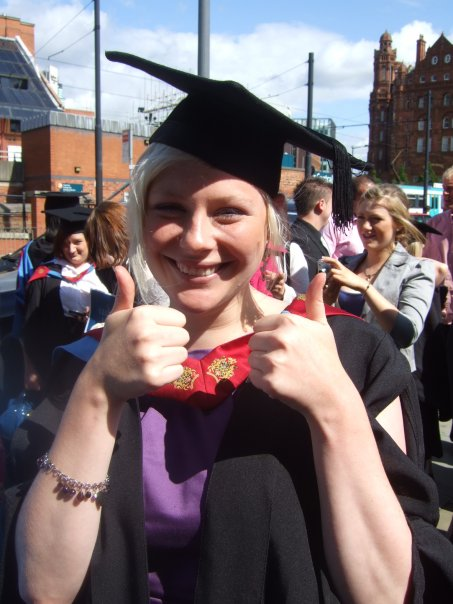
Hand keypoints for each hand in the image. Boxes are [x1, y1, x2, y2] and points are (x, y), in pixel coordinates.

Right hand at [87, 266, 189, 403]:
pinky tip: (152, 371)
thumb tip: (120, 268)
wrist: (102, 379)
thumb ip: (125, 293)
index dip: (169, 327)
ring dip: (171, 358)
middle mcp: (145, 334)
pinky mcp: (154, 377)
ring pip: (183, 353)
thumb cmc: (113, 343)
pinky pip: (179, 370)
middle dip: (172, 343)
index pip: (179, 318)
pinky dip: (169, 373)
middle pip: (184, 336)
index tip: (153, 333)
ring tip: (152, 359)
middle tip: (153, 348)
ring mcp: (150, 357)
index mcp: (140, 315)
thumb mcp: (117, 316)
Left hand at [248, 273, 353, 417]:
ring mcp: (273, 360)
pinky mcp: (269, 381)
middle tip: (287, 361)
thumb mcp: (322, 327)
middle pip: (253, 341)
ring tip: (285, 372)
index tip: (287, 346)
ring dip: (264, 367)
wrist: (331, 394)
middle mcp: (279, 338)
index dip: (271, 336)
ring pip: (252, 359)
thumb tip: (320, 273)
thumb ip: (314, 300)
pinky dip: (263, 382)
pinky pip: (253, 377)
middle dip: (265, 351)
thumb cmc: (326, 358)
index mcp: (289, 322)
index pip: (260, 325)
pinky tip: (282, 382)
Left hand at [322, 257, 367, 292]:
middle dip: (327, 260)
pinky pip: (334, 277)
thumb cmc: (353, 280)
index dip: (329, 258)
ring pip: (332, 270)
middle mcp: (343, 269)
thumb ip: (339, 273)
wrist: (361, 284)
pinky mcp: (343, 280)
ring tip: (324, 279)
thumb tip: (333, 274)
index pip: (335, 261)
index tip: (322, 257)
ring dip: (327, 274)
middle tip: (321, 259)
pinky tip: (328, 283)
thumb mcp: (346, 274)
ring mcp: (343, 274)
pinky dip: (331, 279)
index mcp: (343, 268)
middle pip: (334, 262)